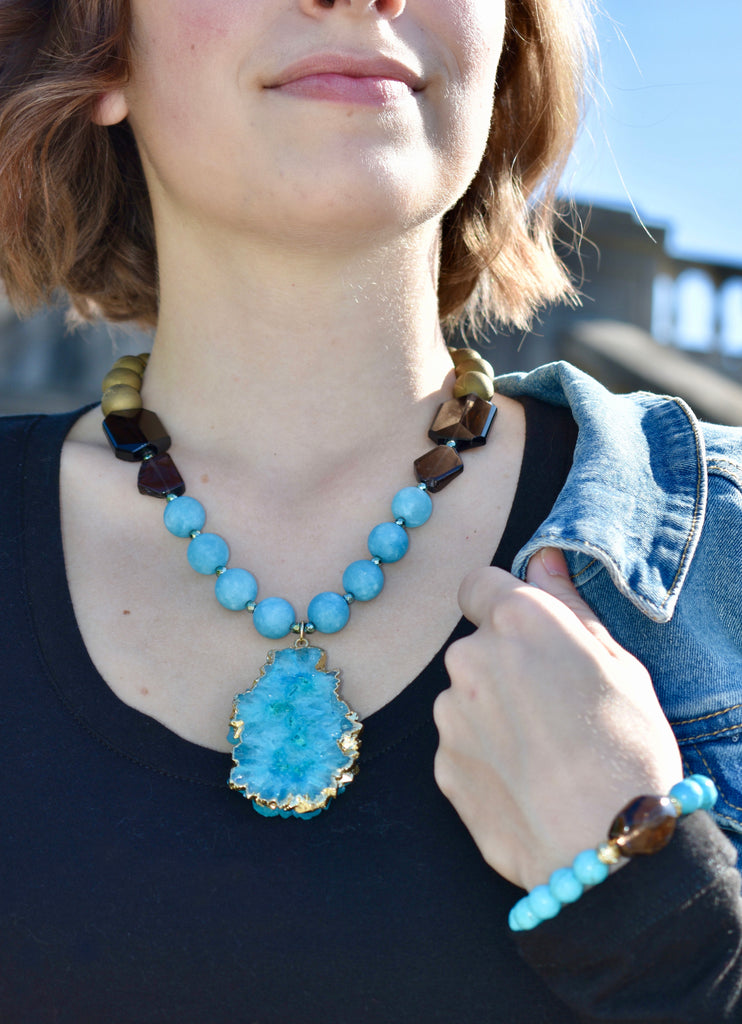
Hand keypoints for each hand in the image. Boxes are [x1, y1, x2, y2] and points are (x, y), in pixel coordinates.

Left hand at [433, 547, 681, 890]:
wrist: (602, 849)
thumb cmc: (626, 748)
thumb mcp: (618, 662)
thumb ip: (567, 604)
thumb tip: (541, 559)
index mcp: (517, 620)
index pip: (480, 584)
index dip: (502, 603)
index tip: (528, 633)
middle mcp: (469, 658)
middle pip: (477, 647)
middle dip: (505, 666)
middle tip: (553, 708)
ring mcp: (449, 714)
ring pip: (467, 699)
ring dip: (494, 714)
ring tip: (543, 754)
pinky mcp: (441, 765)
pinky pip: (461, 746)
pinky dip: (485, 757)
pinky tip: (525, 783)